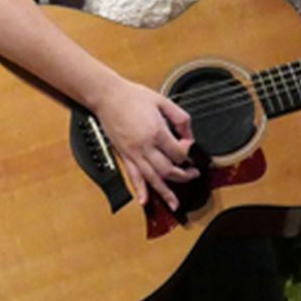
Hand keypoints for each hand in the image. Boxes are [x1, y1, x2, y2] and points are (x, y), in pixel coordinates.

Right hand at [89, 78, 197, 209]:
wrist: (108, 96)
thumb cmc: (133, 96)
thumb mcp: (163, 101)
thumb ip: (180, 118)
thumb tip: (189, 134)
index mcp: (156, 132)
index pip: (178, 153)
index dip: (189, 154)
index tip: (191, 148)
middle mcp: (144, 147)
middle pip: (168, 170)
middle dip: (183, 176)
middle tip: (192, 175)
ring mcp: (133, 153)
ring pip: (152, 178)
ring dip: (165, 192)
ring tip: (174, 203)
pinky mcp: (124, 156)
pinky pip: (133, 176)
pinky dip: (140, 190)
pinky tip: (144, 201)